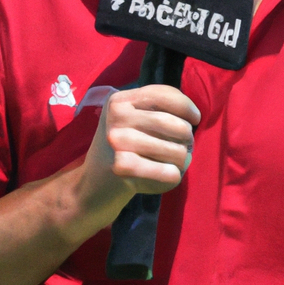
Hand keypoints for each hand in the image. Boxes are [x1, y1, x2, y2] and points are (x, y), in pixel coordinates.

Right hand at [79, 85, 200, 213]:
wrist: (88, 190)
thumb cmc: (118, 152)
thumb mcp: (128, 123)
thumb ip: (153, 111)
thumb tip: (192, 115)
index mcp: (119, 100)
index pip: (164, 94)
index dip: (186, 106)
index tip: (195, 119)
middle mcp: (116, 116)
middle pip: (173, 123)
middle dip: (187, 137)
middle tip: (184, 147)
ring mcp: (117, 142)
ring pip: (175, 150)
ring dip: (182, 160)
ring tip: (174, 163)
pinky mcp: (122, 169)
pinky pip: (168, 172)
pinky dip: (173, 177)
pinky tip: (167, 177)